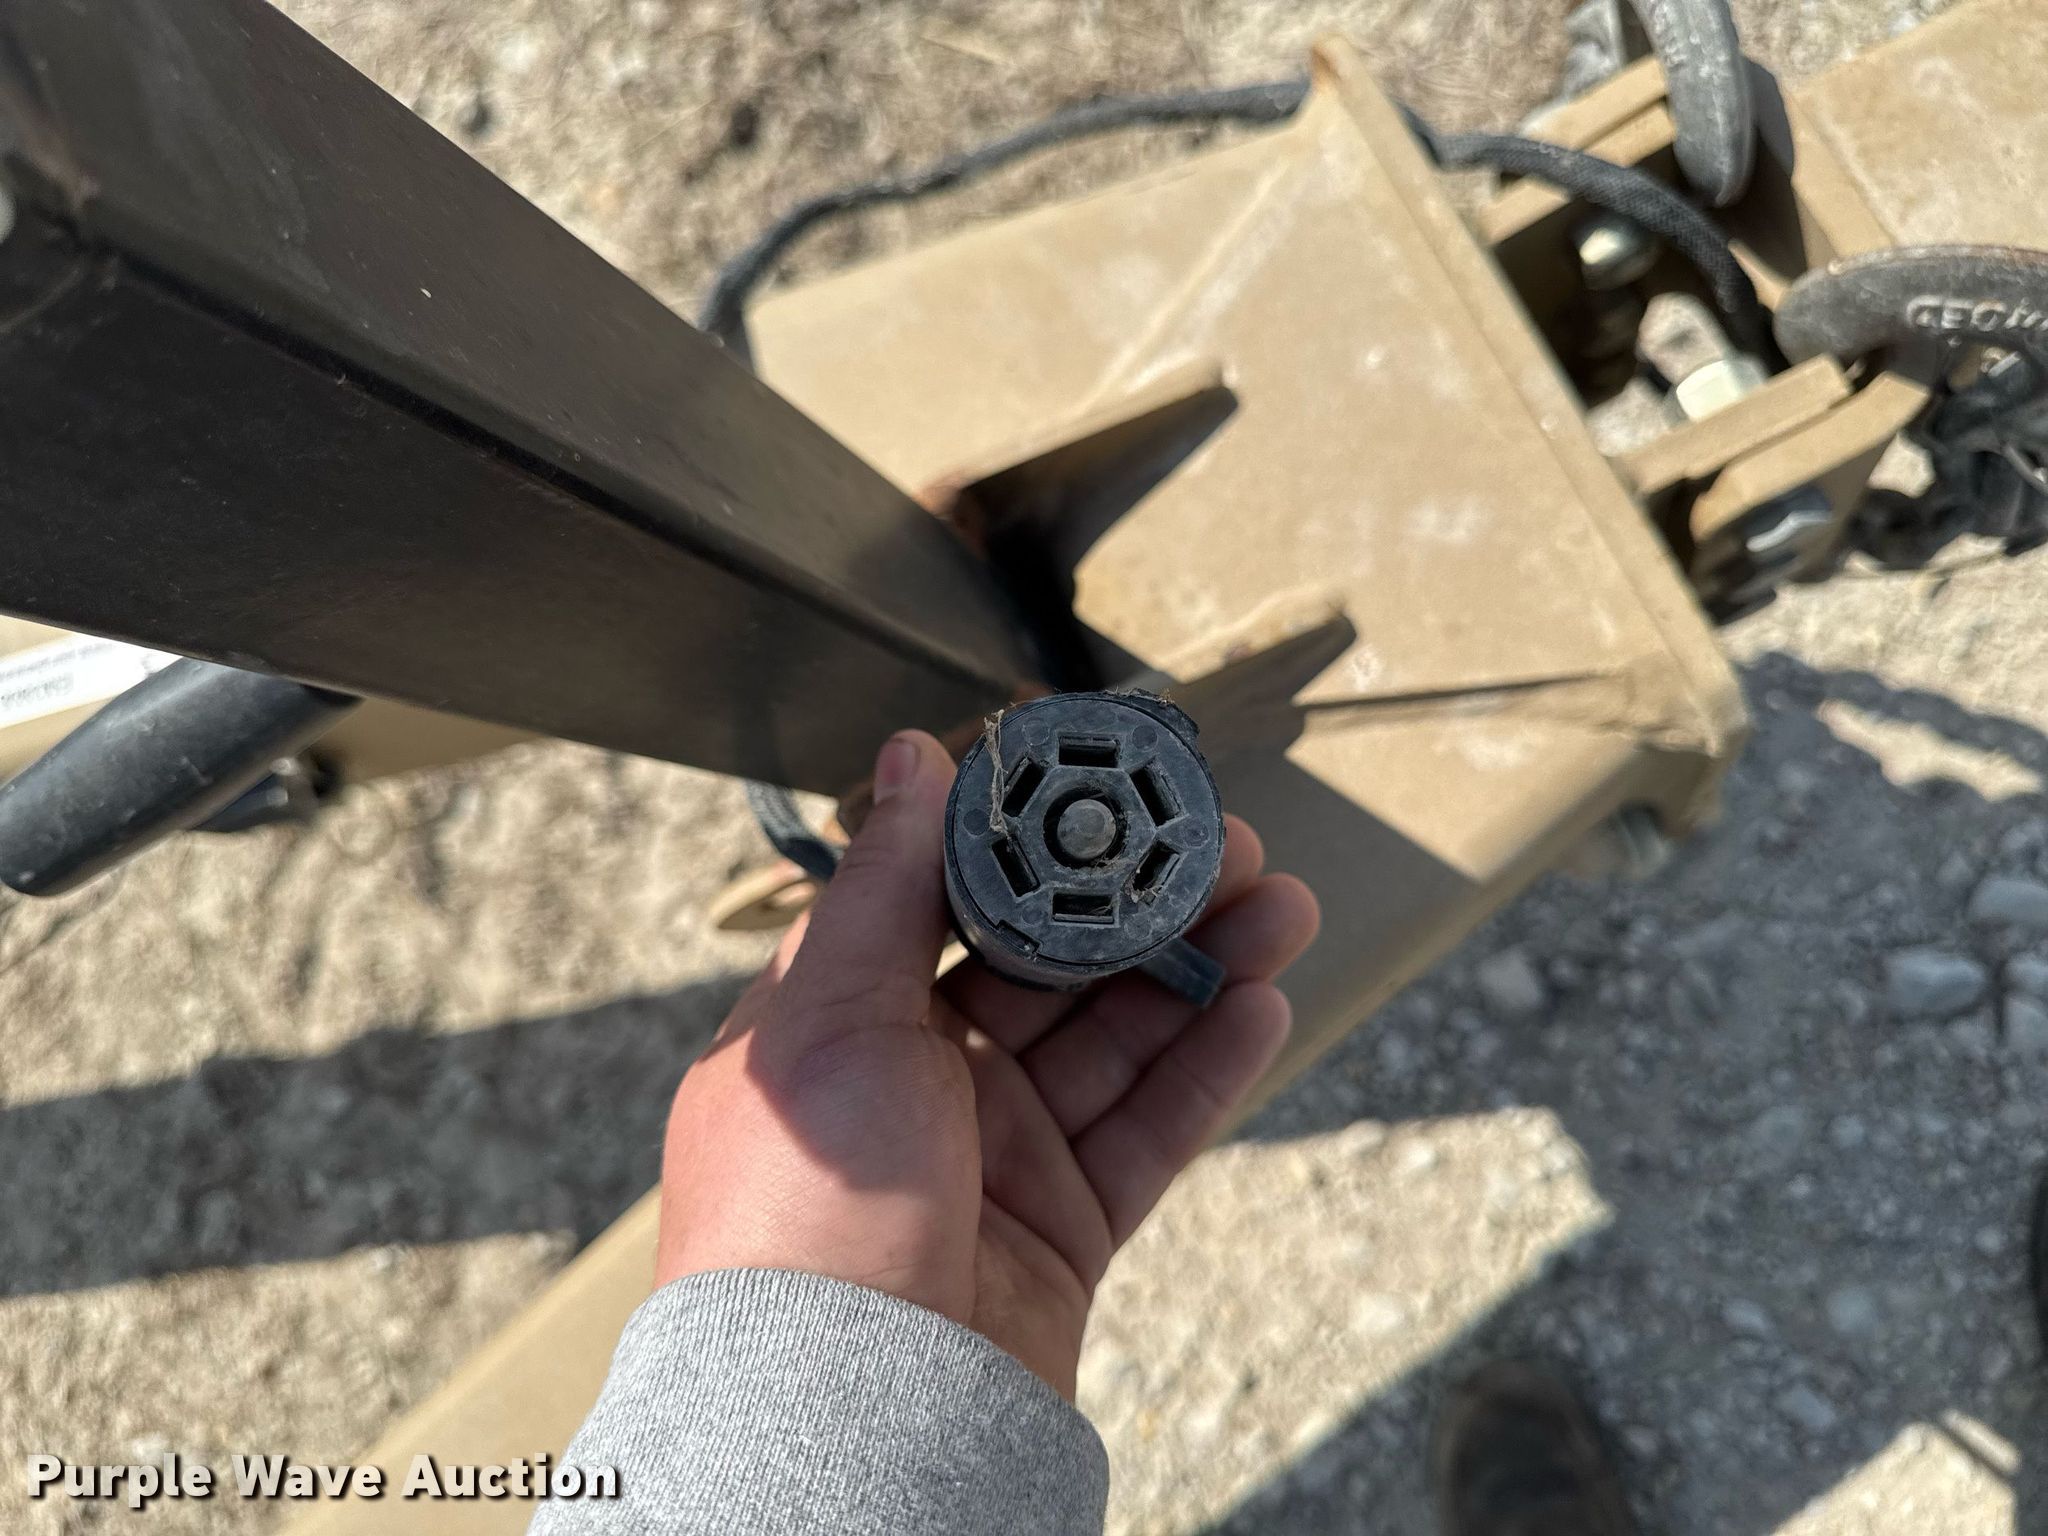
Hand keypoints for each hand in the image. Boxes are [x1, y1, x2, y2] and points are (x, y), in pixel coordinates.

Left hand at [657, 729, 1318, 1395]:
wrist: (844, 1419)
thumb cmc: (805, 1210)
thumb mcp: (832, 1016)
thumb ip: (885, 882)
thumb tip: (907, 755)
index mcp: (846, 1019)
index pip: (953, 900)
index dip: (1036, 842)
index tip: (1112, 790)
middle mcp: (921, 1078)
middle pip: (1054, 964)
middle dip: (1143, 900)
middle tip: (1230, 845)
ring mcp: (997, 1155)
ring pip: (1117, 1039)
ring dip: (1200, 968)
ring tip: (1281, 908)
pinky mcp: (1063, 1227)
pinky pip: (1147, 1130)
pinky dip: (1207, 1068)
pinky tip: (1262, 1006)